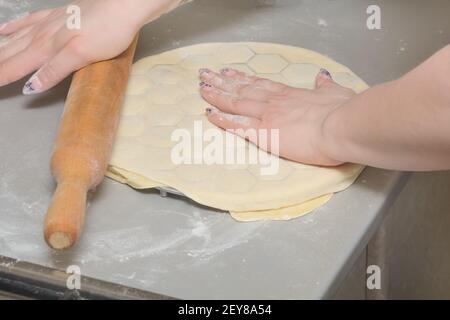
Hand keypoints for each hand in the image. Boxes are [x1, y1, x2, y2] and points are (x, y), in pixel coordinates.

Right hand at [0, 0, 150, 93]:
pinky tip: (6, 29)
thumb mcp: (82, 55)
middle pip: (14, 52)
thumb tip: (31, 85)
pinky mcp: (60, 14)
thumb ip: (56, 69)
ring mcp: (52, 22)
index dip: (3, 76)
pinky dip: (15, 26)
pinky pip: (30, 20)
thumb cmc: (109, 31)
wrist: (123, 5)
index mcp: (50, 48)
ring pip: (18, 38)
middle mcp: (45, 34)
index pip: (19, 66)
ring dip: (3, 49)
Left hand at [199, 67, 355, 165]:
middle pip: (242, 89)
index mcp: (289, 95)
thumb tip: (322, 76)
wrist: (340, 125)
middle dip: (222, 82)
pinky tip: (209, 113)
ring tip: (202, 88)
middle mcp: (274, 102)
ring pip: (235, 103)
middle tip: (205, 75)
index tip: (229, 72)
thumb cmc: (341, 111)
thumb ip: (324, 86)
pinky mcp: (264, 133)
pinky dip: (222, 119)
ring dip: (217, 95)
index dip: (242, 78)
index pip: (260, 84)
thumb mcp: (334, 92)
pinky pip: (237, 125)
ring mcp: (267, 116)